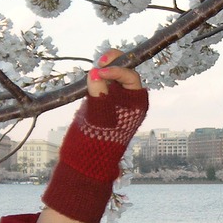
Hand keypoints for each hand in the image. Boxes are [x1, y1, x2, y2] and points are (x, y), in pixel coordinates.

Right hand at [39, 51, 148, 222]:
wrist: (86, 161)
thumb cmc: (97, 142)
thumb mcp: (98, 117)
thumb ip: (98, 94)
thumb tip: (95, 74)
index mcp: (137, 103)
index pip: (130, 77)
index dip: (115, 71)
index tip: (99, 72)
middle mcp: (129, 99)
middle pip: (125, 71)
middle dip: (113, 63)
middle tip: (100, 60)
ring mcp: (115, 99)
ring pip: (112, 75)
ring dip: (103, 69)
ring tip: (94, 69)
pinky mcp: (102, 101)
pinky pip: (102, 83)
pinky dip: (95, 78)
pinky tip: (89, 78)